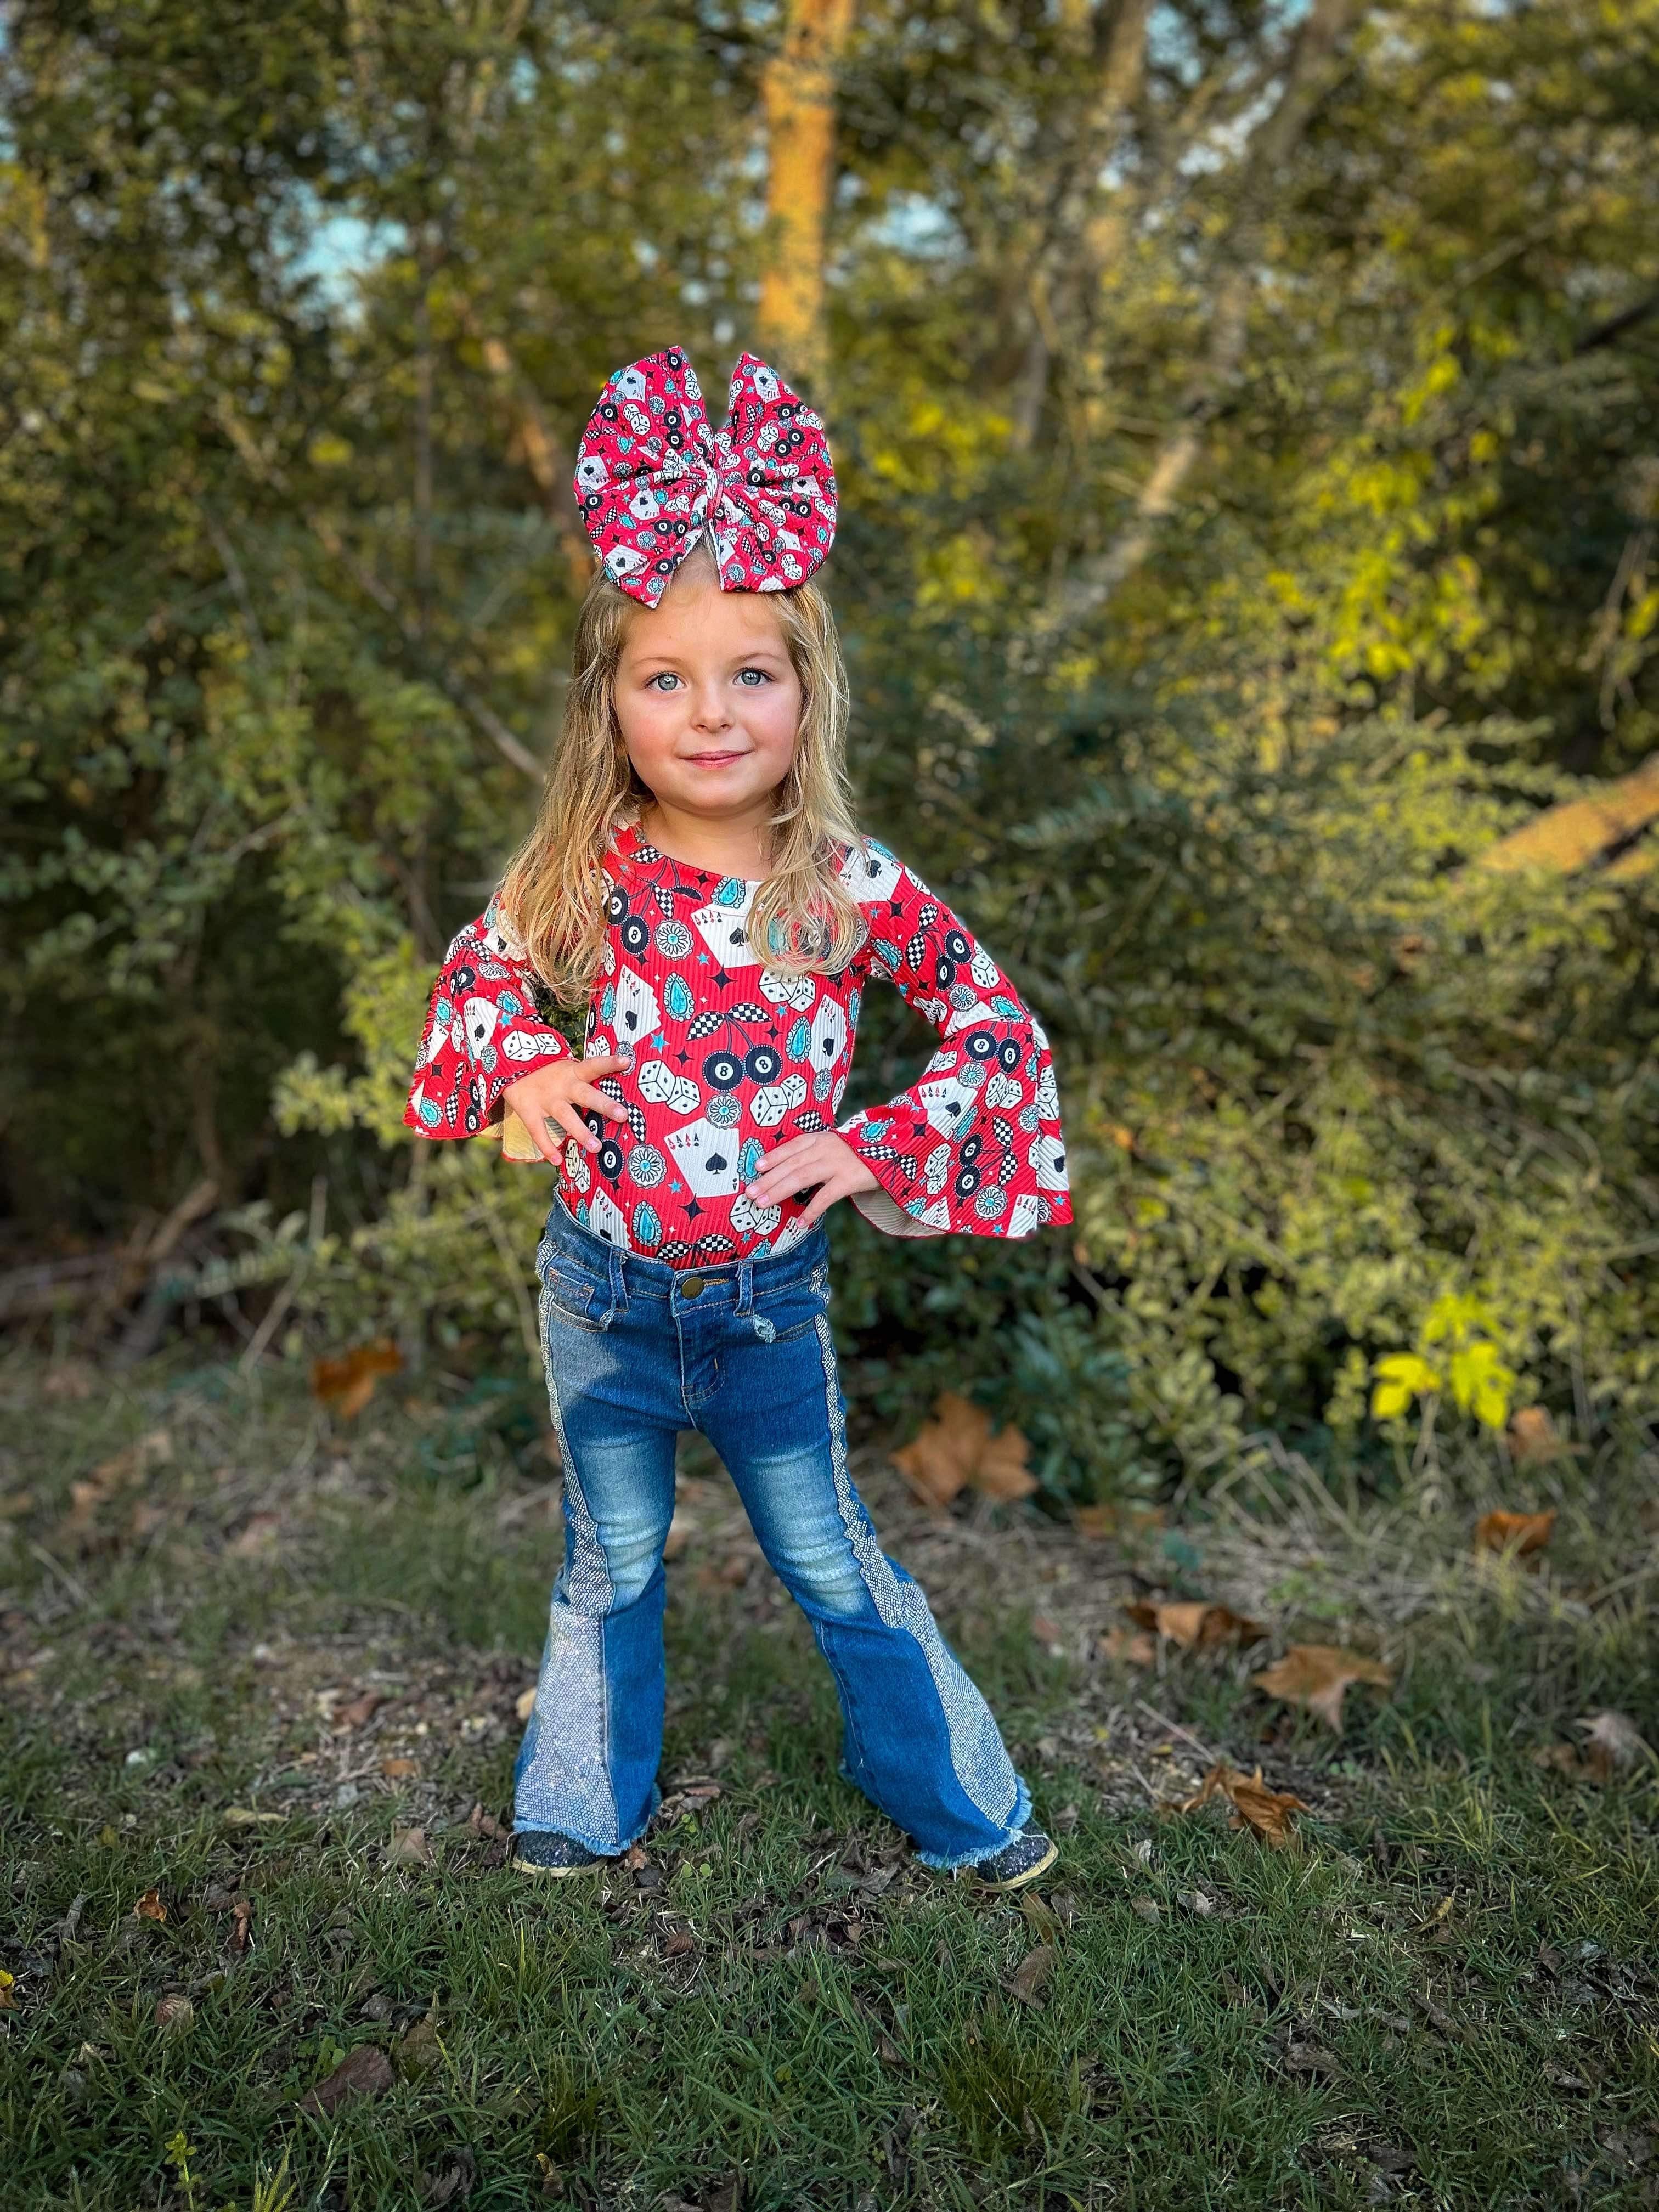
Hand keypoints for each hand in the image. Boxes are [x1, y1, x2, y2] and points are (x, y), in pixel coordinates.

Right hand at [502, 1056, 629, 1165]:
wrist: (509, 1066)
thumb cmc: (547, 1071)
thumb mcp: (566, 1069)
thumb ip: (585, 1078)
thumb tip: (615, 1082)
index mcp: (573, 1072)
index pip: (594, 1065)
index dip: (609, 1063)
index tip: (626, 1062)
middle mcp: (562, 1085)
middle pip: (586, 1094)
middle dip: (604, 1105)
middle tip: (623, 1115)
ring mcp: (546, 1099)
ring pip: (566, 1116)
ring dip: (581, 1132)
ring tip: (596, 1147)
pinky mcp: (529, 1110)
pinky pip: (539, 1131)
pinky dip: (547, 1147)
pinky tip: (557, 1160)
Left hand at [744, 1131, 877, 1232]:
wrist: (895, 1151)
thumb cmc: (860, 1153)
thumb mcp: (836, 1145)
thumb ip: (815, 1154)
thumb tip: (789, 1171)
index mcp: (821, 1138)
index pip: (792, 1147)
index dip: (773, 1157)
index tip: (756, 1167)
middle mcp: (825, 1149)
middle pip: (791, 1165)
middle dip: (768, 1179)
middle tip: (749, 1193)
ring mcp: (837, 1164)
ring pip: (801, 1177)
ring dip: (779, 1192)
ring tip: (763, 1204)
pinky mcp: (849, 1180)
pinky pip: (825, 1197)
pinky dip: (811, 1211)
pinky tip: (800, 1223)